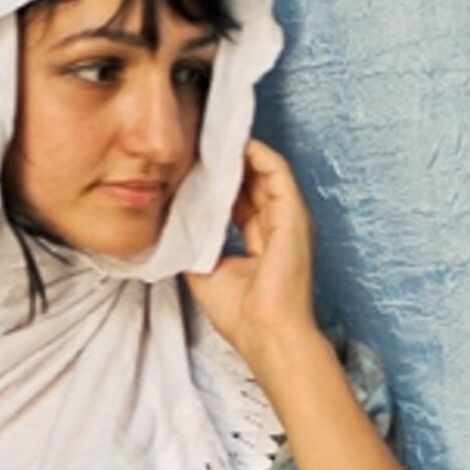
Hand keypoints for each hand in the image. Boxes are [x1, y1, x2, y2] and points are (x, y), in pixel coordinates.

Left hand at [184, 139, 317, 365]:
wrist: (266, 334)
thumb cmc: (241, 315)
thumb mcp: (205, 271)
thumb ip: (194, 244)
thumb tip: (174, 223)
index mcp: (259, 243)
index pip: (237, 202)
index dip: (215, 183)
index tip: (191, 167)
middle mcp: (277, 228)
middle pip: (251, 183)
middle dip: (225, 163)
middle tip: (198, 142)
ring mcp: (289, 220)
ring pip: (264, 172)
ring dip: (240, 153)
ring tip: (214, 135)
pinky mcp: (294, 215)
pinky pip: (277, 172)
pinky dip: (258, 154)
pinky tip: (236, 143)